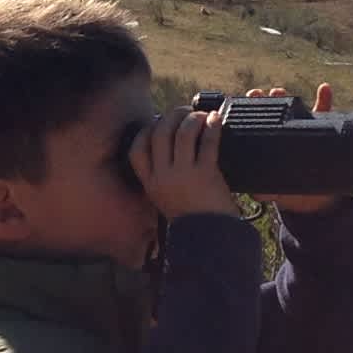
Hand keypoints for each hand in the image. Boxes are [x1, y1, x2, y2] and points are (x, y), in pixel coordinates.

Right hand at [128, 104, 236, 220]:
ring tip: (201, 116)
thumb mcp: (166, 199)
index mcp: (150, 183)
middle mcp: (163, 177)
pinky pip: (207, 142)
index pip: (137, 149)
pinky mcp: (206, 174)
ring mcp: (184, 175)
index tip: (158, 122)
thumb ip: (163, 177)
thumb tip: (170, 147)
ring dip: (192, 118)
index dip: (146, 130)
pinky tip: (216, 120)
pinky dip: (212, 126)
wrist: (210, 239)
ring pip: (183, 133)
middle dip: (172, 116)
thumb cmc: (191, 219)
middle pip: (160, 133)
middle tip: (184, 112)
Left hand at [245, 82, 344, 212]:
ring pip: (295, 109)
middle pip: (275, 111)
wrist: (317, 199)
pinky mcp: (323, 134)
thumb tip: (255, 193)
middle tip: (262, 93)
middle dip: (267, 99)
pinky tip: (324, 88)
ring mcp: (304, 132)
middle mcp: (285, 133)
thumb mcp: (277, 192)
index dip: (252, 108)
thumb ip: (266, 191)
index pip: (259, 122)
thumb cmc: (291, 192)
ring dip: (288, 97)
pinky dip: (325, 98)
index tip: (250, 97)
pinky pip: (325, 113)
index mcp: (270, 143)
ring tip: (280, 91)